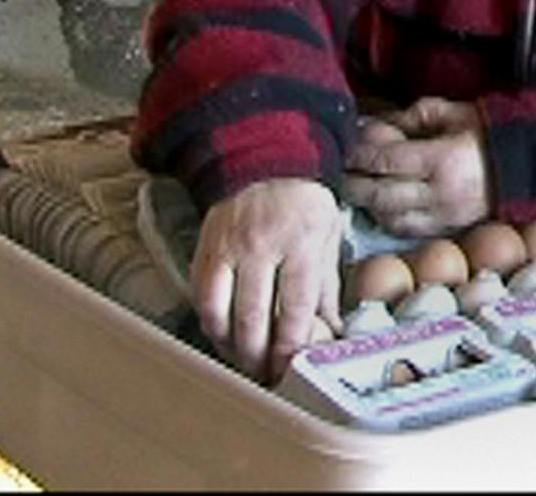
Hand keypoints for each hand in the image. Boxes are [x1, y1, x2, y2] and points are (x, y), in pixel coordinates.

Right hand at [189, 177, 343, 383]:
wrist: (265, 158)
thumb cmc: (304, 202)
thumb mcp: (327, 236)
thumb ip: (327, 285)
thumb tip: (334, 331)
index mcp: (300, 242)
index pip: (295, 306)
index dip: (292, 346)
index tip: (292, 370)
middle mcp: (260, 247)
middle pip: (254, 317)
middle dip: (259, 358)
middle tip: (267, 378)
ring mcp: (227, 248)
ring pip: (219, 313)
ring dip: (230, 347)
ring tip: (245, 363)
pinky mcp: (204, 249)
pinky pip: (201, 297)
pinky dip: (210, 323)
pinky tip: (224, 336)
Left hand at [343, 97, 492, 234]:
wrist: (528, 165)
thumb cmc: (488, 134)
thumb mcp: (455, 113)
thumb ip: (415, 115)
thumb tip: (380, 123)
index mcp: (441, 159)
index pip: (386, 161)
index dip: (359, 156)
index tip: (343, 148)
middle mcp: (440, 192)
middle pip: (380, 196)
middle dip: (353, 185)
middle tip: (337, 174)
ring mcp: (444, 214)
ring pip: (390, 218)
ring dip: (367, 206)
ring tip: (353, 190)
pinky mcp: (448, 227)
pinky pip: (408, 229)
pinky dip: (387, 220)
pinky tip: (378, 207)